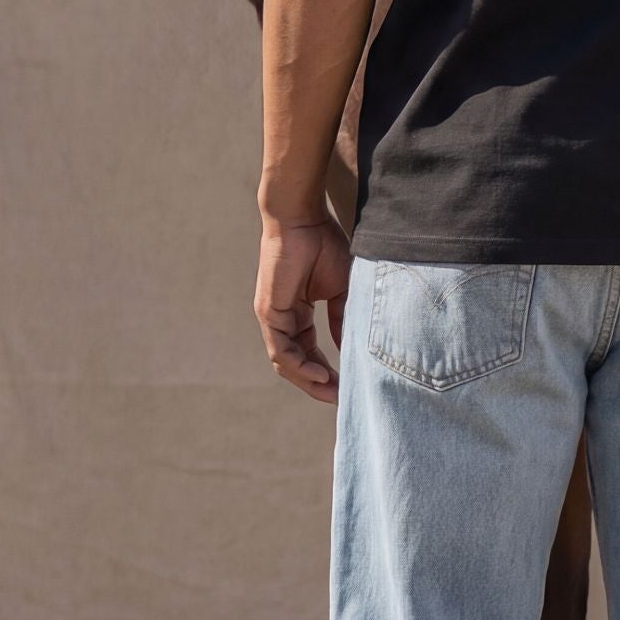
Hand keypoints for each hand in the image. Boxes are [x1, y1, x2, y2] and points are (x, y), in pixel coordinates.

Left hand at [254, 214, 350, 402]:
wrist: (303, 218)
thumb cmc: (324, 245)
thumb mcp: (341, 291)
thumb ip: (342, 320)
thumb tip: (350, 349)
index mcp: (299, 313)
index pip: (310, 352)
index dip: (328, 372)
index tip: (348, 387)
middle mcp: (283, 319)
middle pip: (296, 363)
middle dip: (318, 385)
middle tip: (341, 400)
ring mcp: (273, 317)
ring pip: (286, 362)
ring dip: (309, 381)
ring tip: (332, 393)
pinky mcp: (268, 312)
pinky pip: (282, 350)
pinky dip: (300, 366)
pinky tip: (321, 375)